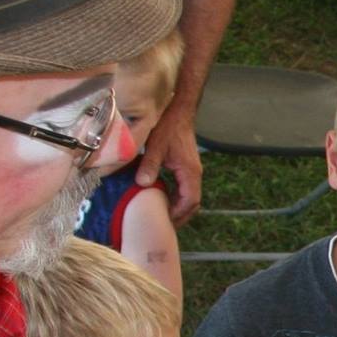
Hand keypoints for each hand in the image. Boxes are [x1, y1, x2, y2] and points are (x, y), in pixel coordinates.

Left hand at [135, 102, 203, 223]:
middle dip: (181, 216)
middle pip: (193, 203)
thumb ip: (150, 165)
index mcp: (190, 172)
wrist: (179, 110)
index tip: (165, 221)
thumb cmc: (169, 126)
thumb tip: (142, 184)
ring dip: (179, 208)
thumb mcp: (156, 146)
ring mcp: (192, 171)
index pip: (190, 201)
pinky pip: (185, 189)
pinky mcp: (187, 167)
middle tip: (165, 225)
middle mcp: (194, 174)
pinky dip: (177, 198)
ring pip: (190, 197)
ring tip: (164, 216)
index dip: (178, 213)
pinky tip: (165, 199)